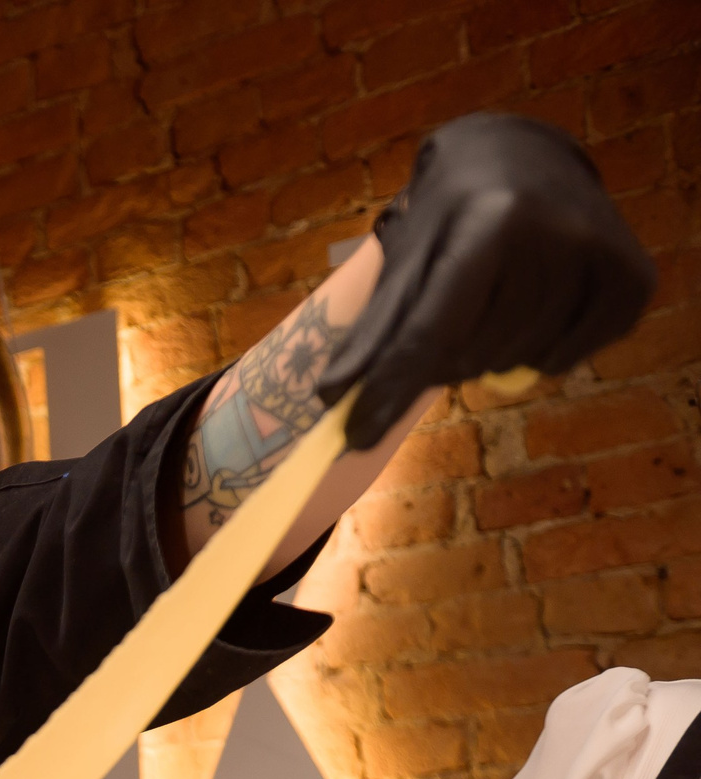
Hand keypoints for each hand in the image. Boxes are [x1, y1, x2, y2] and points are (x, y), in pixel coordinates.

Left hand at [319, 113, 653, 449]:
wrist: (526, 156)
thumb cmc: (454, 209)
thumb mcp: (409, 255)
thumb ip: (375, 330)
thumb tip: (332, 398)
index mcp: (489, 222)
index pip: (430, 332)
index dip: (388, 389)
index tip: (352, 436)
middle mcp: (553, 234)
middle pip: (471, 355)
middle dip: (442, 358)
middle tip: (443, 319)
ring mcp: (600, 256)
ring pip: (516, 363)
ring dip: (487, 355)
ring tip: (487, 304)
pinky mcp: (632, 279)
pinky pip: (564, 360)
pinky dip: (536, 354)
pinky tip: (530, 310)